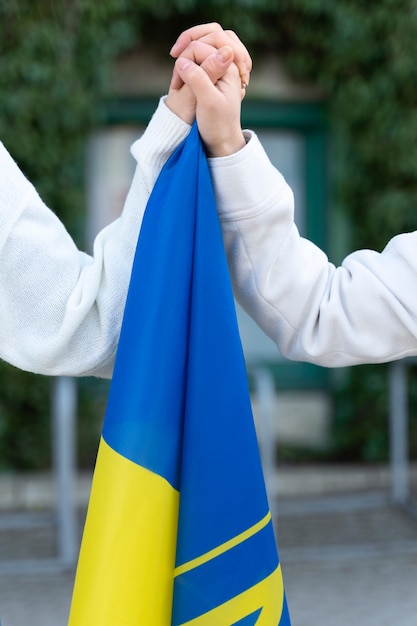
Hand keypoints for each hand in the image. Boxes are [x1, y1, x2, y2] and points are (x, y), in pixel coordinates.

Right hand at [166, 23, 249, 155]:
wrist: (222, 142)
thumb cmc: (217, 125)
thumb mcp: (208, 103)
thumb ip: (199, 78)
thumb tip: (184, 59)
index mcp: (231, 68)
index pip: (205, 45)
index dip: (187, 58)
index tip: (177, 82)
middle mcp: (229, 64)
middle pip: (211, 35)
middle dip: (190, 43)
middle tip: (174, 56)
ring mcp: (223, 69)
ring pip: (208, 43)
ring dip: (191, 49)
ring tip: (178, 64)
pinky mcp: (216, 75)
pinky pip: (205, 55)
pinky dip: (192, 58)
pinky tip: (183, 70)